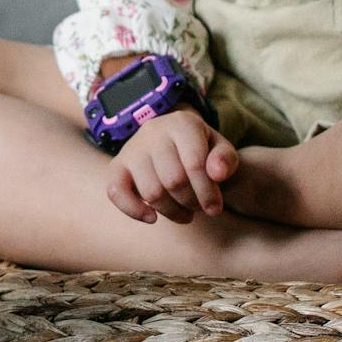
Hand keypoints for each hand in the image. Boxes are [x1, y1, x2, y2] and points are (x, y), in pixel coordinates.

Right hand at [107, 110, 238, 223]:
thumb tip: (217, 174)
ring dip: (171, 211)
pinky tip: (152, 218)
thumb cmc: (200, 148)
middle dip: (191, 202)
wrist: (172, 140)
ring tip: (185, 213)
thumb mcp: (220, 149)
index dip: (207, 193)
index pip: (195, 164)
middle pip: (173, 180)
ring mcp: (132, 148)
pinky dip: (133, 210)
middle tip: (199, 209)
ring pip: (151, 192)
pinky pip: (116, 192)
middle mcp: (153, 131)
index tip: (215, 209)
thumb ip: (226, 159)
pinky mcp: (117, 165)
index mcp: (182, 123)